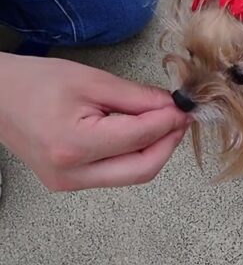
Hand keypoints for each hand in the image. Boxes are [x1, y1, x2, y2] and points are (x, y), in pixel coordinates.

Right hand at [0, 53, 189, 191]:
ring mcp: (69, 183)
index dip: (169, 122)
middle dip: (168, 143)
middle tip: (180, 119)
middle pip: (143, 169)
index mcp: (74, 145)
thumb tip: (172, 107)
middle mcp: (71, 173)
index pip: (140, 138)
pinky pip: (116, 173)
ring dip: (154, 150)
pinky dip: (135, 154)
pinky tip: (140, 133)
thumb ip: (137, 97)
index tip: (185, 107)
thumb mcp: (92, 80)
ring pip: (132, 174)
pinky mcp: (70, 182)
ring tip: (162, 122)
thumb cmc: (35, 82)